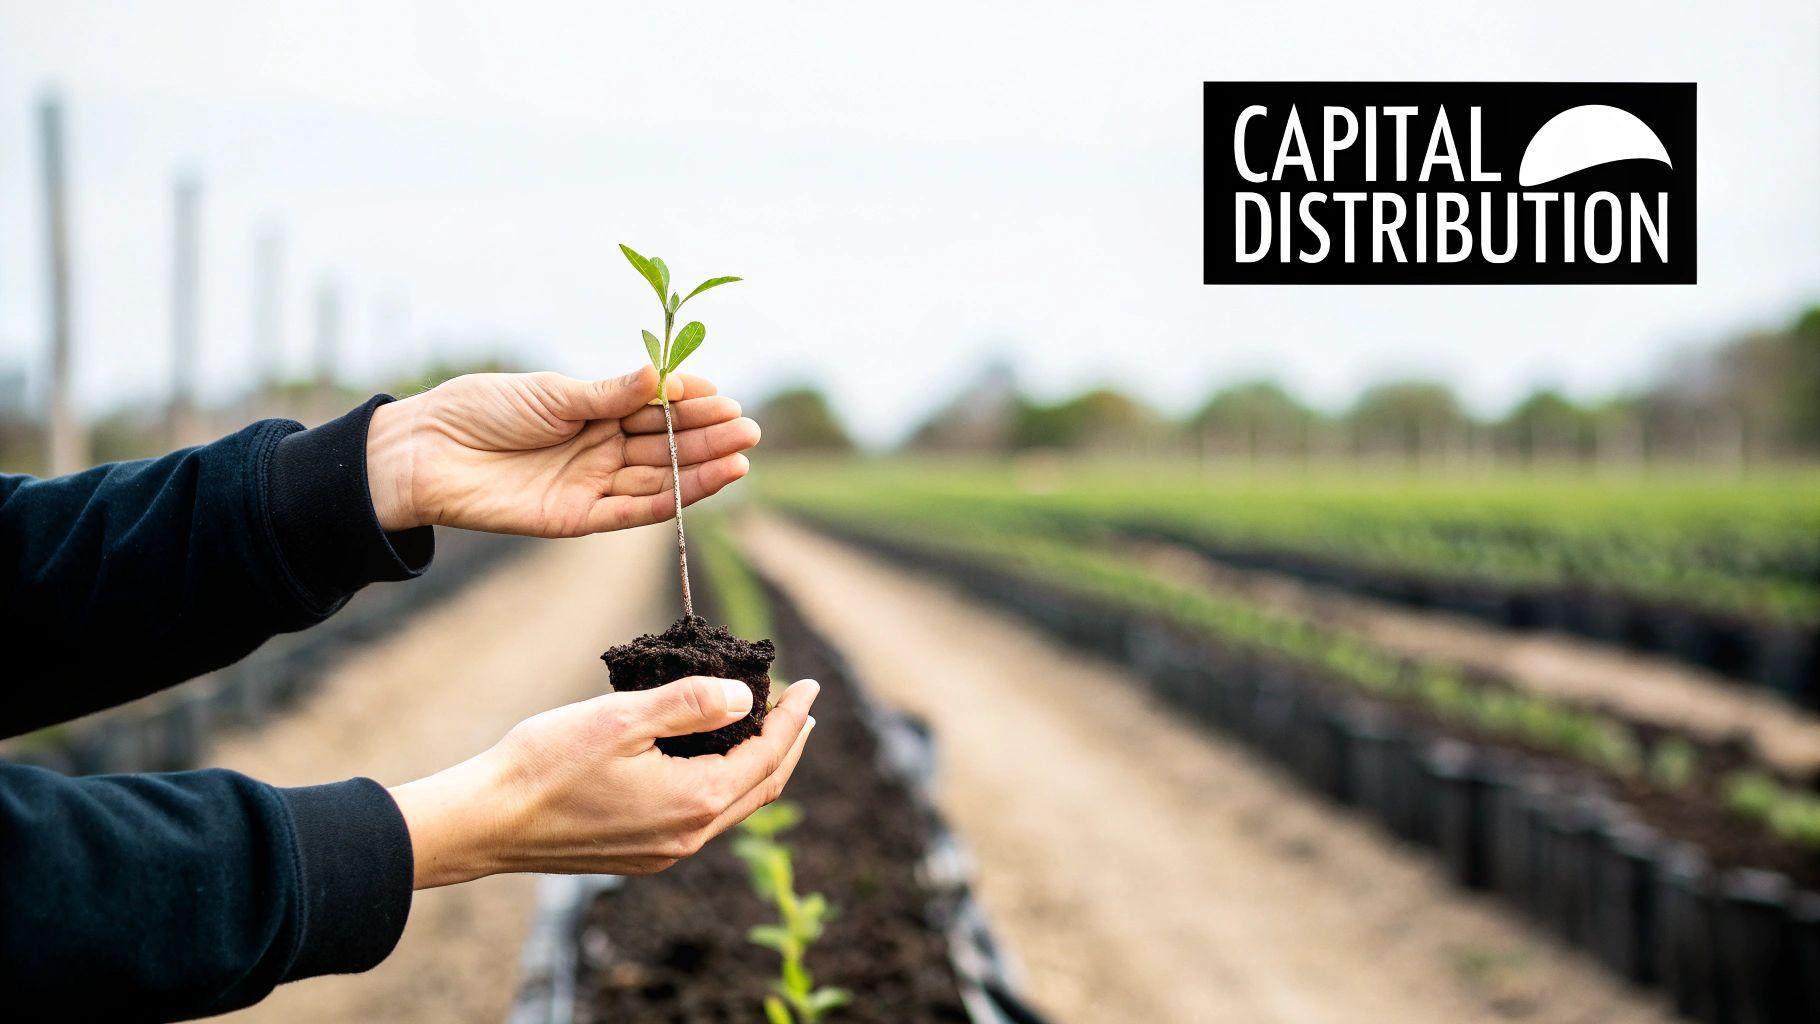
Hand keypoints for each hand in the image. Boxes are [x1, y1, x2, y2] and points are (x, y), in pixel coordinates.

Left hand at [365, 366, 760, 535]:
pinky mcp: (577, 518)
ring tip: (741, 454)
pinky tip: (706, 483)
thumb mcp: (550, 392)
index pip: (654, 407)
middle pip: (664, 444)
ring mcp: (590, 484)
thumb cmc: (478, 411)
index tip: (725, 395)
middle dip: (707, 436)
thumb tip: (662, 376)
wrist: (422, 453)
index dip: (690, 403)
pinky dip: (673, 498)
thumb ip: (608, 393)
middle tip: (749, 428)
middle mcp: (597, 448)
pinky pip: (634, 510)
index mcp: (591, 410)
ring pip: (658, 477)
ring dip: (701, 468)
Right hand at [389, 677, 819, 887]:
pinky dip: (723, 785)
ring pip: (733, 807)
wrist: (487, 821)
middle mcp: (688, 837)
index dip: (794, 719)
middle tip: (802, 709)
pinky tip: (711, 762)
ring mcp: (664, 852)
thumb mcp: (623, 717)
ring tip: (767, 731)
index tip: (810, 686)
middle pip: (761, 788)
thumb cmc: (546, 763)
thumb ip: (690, 704)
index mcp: (694, 801)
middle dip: (788, 745)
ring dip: (757, 767)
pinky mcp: (640, 855)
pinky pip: (702, 818)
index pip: (767, 756)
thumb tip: (744, 698)